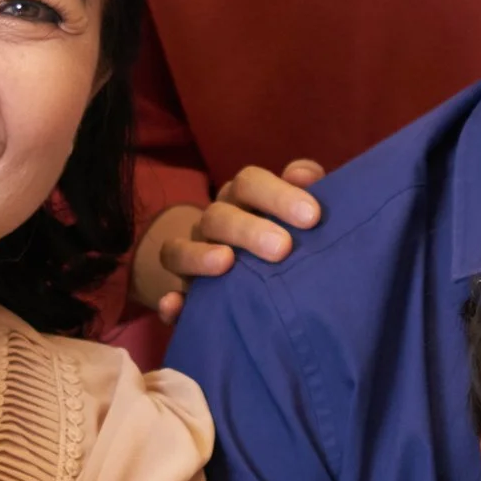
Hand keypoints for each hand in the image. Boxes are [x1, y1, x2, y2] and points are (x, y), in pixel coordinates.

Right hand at [134, 162, 324, 322]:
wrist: (266, 278)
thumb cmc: (293, 235)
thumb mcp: (304, 211)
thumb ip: (310, 189)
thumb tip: (304, 175)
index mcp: (243, 197)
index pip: (250, 183)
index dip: (278, 195)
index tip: (312, 217)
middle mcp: (215, 221)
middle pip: (219, 215)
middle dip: (249, 230)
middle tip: (282, 248)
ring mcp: (194, 254)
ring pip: (181, 249)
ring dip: (200, 255)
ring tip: (226, 262)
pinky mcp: (184, 292)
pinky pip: (169, 295)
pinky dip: (171, 301)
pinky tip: (176, 305)